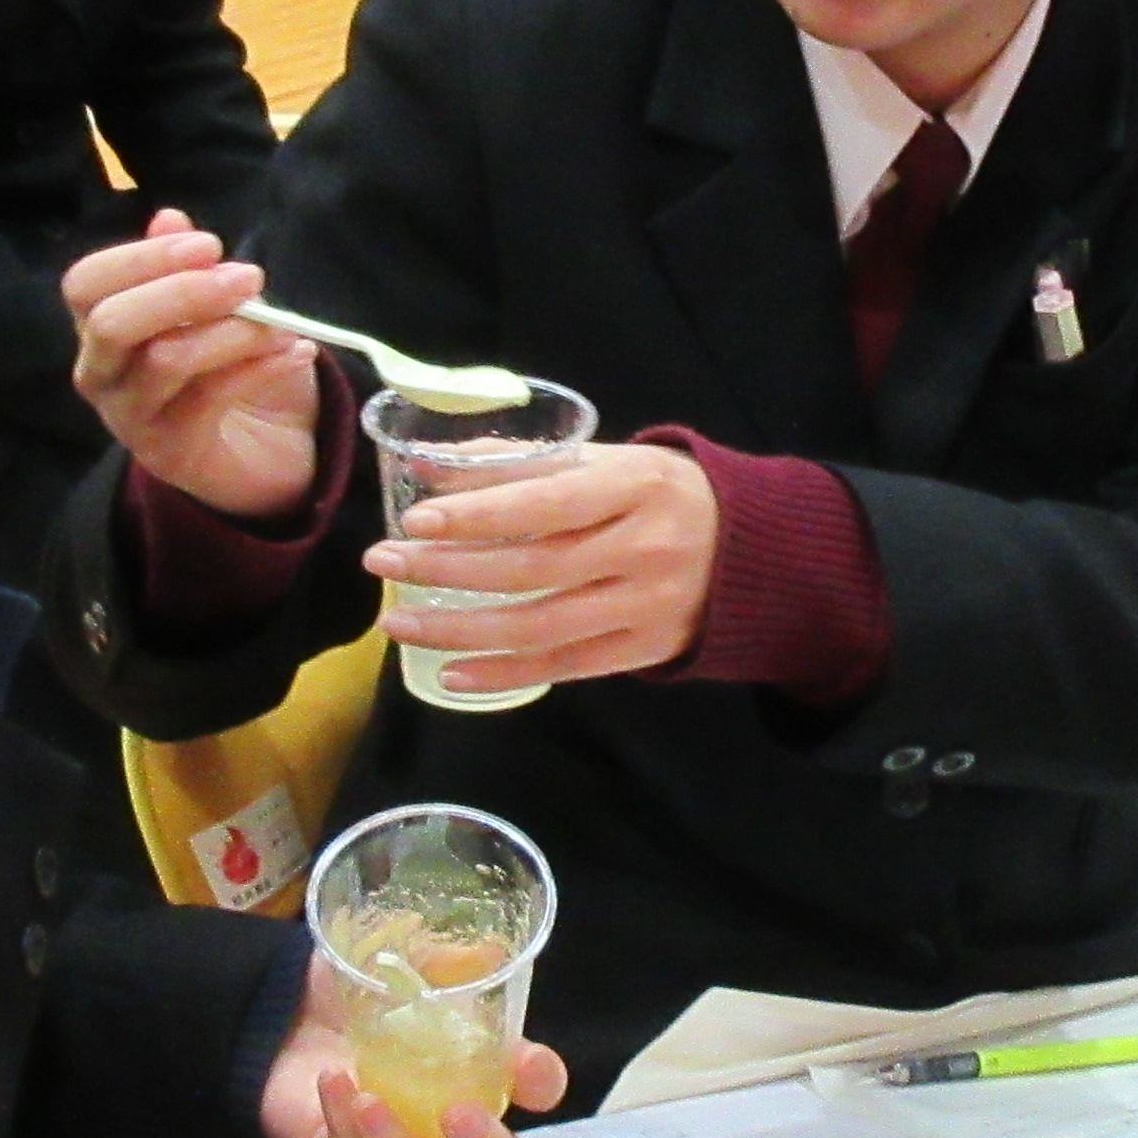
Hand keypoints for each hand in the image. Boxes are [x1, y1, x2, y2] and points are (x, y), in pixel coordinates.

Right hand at [64, 218, 325, 519]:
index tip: (210, 244)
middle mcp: (100, 374)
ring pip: (164, 360)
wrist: (262, 452)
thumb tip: (169, 218)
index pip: (86, 284)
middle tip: (249, 278)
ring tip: (281, 322)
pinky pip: (210, 399)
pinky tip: (297, 350)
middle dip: (183, 291)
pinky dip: (259, 366)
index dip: (142, 257)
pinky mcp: (169, 453)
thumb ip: (187, 267)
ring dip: (232, 330)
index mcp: (99, 328)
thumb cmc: (227, 368)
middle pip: (111, 323)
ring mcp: (129, 418)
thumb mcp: (214, 309)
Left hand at [258, 960, 566, 1137]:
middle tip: (459, 1114)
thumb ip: (446, 957)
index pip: (533, 1090)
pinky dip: (341, 1115)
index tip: (527, 1063)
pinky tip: (331, 1078)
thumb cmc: (358, 982)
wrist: (284, 999)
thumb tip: (491, 950)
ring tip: (372, 1101)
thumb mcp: (403, 953)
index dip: (542, 1083)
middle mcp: (443, 1114)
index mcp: (478, 1066)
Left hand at [366, 442, 717, 695]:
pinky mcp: (643, 650)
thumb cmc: (660, 496)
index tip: (415, 517)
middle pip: (533, 567)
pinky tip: (450, 673)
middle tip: (383, 562)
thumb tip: (427, 464)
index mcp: (637, 486)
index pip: (547, 502)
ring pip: (539, 626)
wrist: (754, 553)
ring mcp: (646, 606)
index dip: (479, 513)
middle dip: (448, 567)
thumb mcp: (608, 463)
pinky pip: (564, 667)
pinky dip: (503, 674)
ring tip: (398, 621)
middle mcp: (644, 549)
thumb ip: (525, 465)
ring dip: (459, 628)